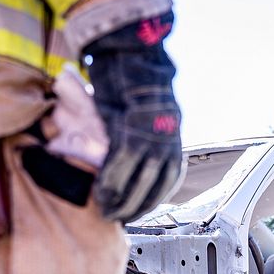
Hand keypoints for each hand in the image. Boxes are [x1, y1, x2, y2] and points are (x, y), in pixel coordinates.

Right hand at [84, 12, 182, 222]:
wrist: (131, 55)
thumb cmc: (135, 82)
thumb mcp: (149, 117)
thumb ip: (145, 140)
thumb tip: (135, 160)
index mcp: (174, 140)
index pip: (167, 183)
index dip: (149, 201)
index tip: (136, 213)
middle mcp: (167, 142)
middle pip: (153, 187)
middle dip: (134, 207)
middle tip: (117, 218)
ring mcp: (150, 138)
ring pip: (136, 181)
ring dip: (119, 200)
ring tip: (105, 211)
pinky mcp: (130, 131)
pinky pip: (119, 166)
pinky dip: (109, 183)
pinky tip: (100, 194)